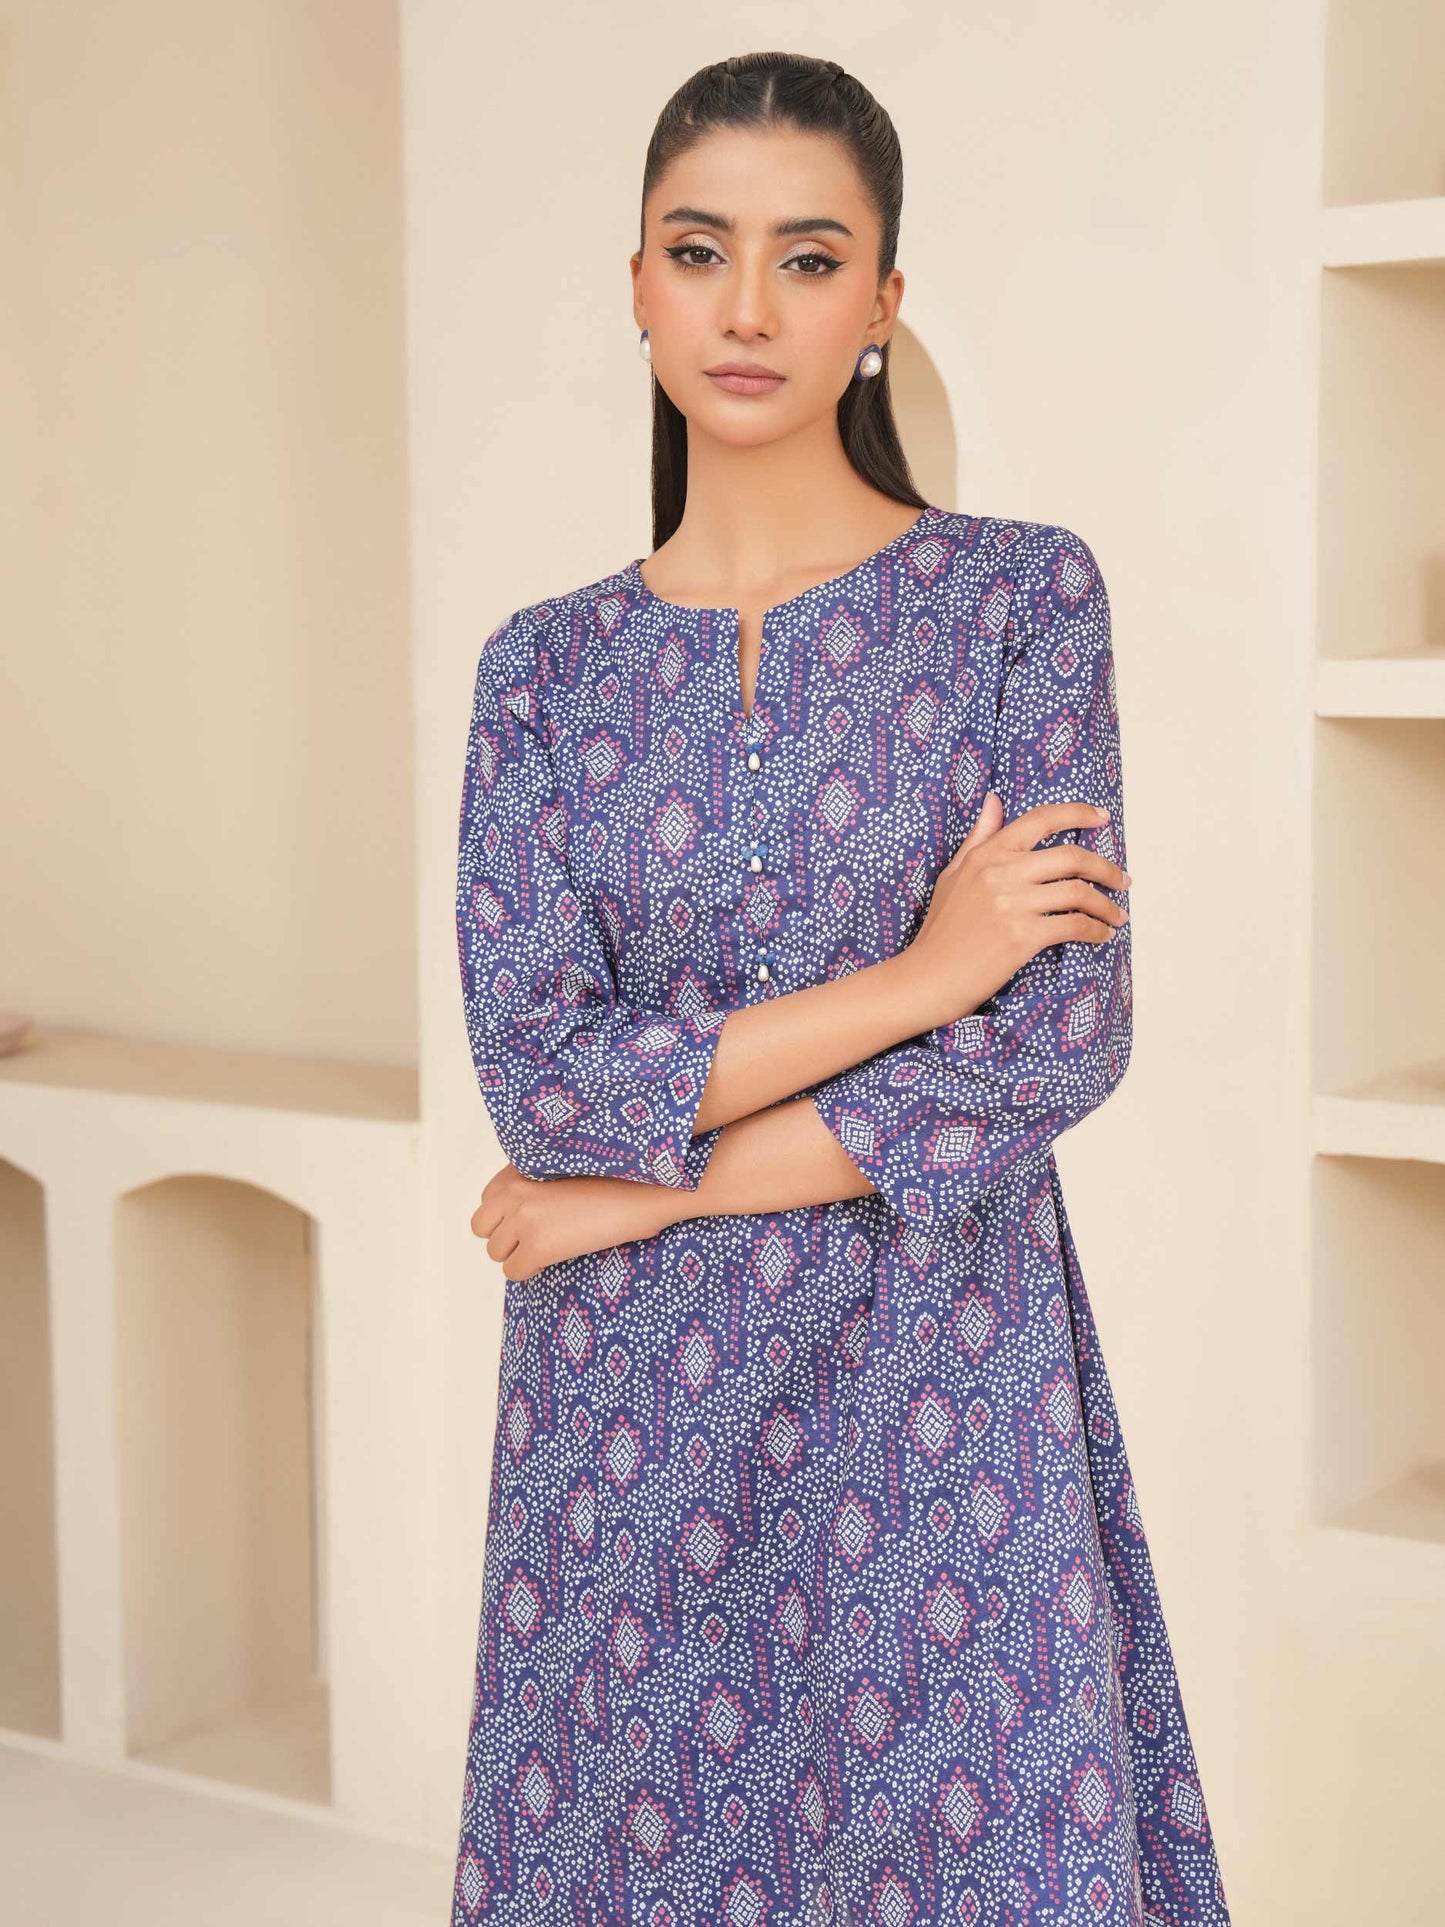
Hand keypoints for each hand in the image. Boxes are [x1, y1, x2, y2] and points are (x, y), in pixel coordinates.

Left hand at [470, 1162, 679, 1280]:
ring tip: (549, 1248)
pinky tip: (554, 1260)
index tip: (533, 1219)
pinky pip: (512, 1271)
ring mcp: (525, 1218)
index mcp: (521, 1167)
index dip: (508, 1214)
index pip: (487, 1199)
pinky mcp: (539, 1245)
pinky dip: (530, 1272)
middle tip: (535, 1238)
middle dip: (504, 1236)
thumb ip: (537, 1180)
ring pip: (495, 1252)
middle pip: (481, 1227)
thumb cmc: (619, 1178)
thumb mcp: (567, 1163)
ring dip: (518, 1255)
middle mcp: (515, 1190)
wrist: (646, 1191)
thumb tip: (524, 1207)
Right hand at [900, 791, 1129, 1031]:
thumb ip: (979, 837)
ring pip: (1079, 893)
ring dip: (1107, 905)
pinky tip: (1101, 935)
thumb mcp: (953, 874)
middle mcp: (1002, 872)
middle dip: (1106, 868)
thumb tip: (995, 801)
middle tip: (1122, 880)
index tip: (1102, 818)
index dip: (1078, 814)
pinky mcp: (1022, 936)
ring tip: (1117, 915)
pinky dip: (1096, 930)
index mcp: (988, 853)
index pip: (1041, 820)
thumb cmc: (940, 929)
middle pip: (1072, 857)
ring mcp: (1013, 904)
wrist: (928, 977)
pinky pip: (1074, 926)